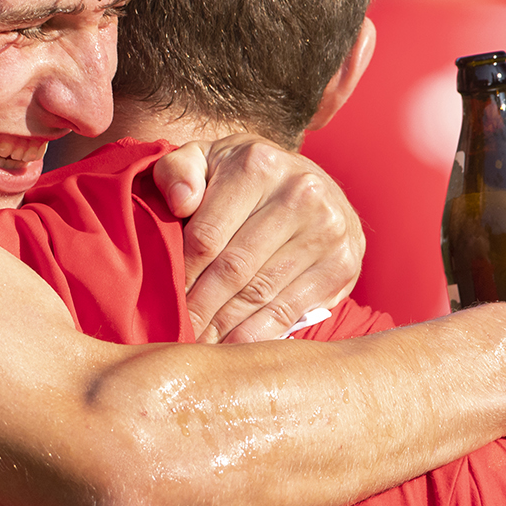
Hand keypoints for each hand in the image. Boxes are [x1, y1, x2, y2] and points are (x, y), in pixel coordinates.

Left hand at [153, 135, 363, 342]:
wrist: (306, 182)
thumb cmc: (240, 176)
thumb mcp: (206, 158)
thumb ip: (178, 170)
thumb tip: (180, 202)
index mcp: (257, 166)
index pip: (207, 235)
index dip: (181, 275)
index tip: (162, 300)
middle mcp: (299, 193)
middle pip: (234, 269)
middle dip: (200, 307)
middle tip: (176, 333)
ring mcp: (327, 230)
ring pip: (260, 293)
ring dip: (224, 326)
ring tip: (198, 343)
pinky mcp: (343, 263)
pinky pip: (290, 309)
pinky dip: (257, 334)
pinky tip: (232, 346)